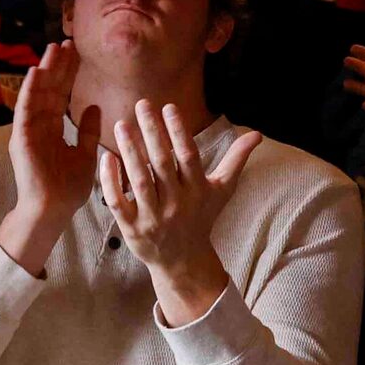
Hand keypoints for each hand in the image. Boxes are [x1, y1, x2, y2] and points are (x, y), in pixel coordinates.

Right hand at [0, 41, 100, 274]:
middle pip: (50, 89)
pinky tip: (37, 72)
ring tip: (55, 47)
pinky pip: (25, 110)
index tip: (76, 53)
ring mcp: (29, 131)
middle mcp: (39, 126)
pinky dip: (30, 91)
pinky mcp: (21, 139)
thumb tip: (95, 107)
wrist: (53, 211)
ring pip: (37, 94)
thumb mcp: (85, 155)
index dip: (68, 73)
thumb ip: (88, 131)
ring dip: (45, 70)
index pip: (61, 95)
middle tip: (68, 41)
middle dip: (58, 65)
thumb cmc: (67, 189)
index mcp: (53, 129)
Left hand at [101, 100, 258, 324]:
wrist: (184, 260)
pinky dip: (112, 181)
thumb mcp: (222, 189)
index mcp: (197, 190)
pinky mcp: (132, 228)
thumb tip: (257, 134)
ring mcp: (153, 217)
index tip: (168, 107)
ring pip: (140, 180)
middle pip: (162, 163)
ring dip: (130, 151)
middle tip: (141, 104)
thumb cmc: (202, 218)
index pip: (188, 156)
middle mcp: (176, 203)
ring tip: (121, 125)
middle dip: (151, 132)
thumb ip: (236, 159)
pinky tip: (107, 158)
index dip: (178, 131)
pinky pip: (119, 202)